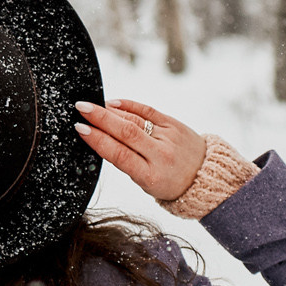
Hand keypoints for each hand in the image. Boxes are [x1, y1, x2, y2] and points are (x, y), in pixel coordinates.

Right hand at [74, 98, 205, 204]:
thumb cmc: (169, 183)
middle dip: (101, 119)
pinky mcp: (175, 123)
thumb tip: (100, 134)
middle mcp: (161, 155)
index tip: (81, 129)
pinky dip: (129, 105)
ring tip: (91, 106)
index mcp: (151, 176)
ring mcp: (169, 137)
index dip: (98, 141)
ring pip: (136, 120)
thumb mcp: (145, 182)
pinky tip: (113, 102)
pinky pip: (148, 110)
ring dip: (111, 111)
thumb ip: (126, 161)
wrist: (205, 175)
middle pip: (127, 132)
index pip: (120, 155)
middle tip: (80, 108)